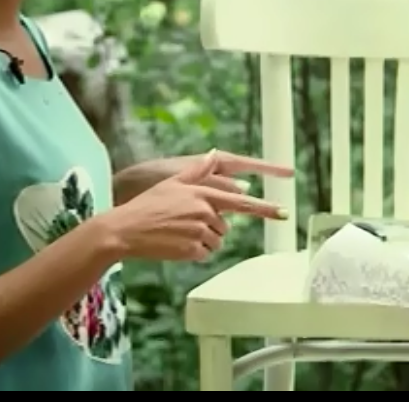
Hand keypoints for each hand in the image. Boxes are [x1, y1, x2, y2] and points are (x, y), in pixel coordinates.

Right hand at [107, 155, 287, 261]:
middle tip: (186, 223)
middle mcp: (204, 211)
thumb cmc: (148, 205)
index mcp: (203, 193)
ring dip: (203, 239)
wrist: (125, 230)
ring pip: (217, 240)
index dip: (265, 208)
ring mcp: (198, 231)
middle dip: (212, 226)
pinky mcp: (191, 250)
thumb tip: (215, 154)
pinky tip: (176, 243)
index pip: (241, 202)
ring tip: (179, 232)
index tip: (284, 212)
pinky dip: (194, 251)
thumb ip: (199, 170)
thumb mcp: (173, 181)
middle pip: (226, 225)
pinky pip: (204, 252)